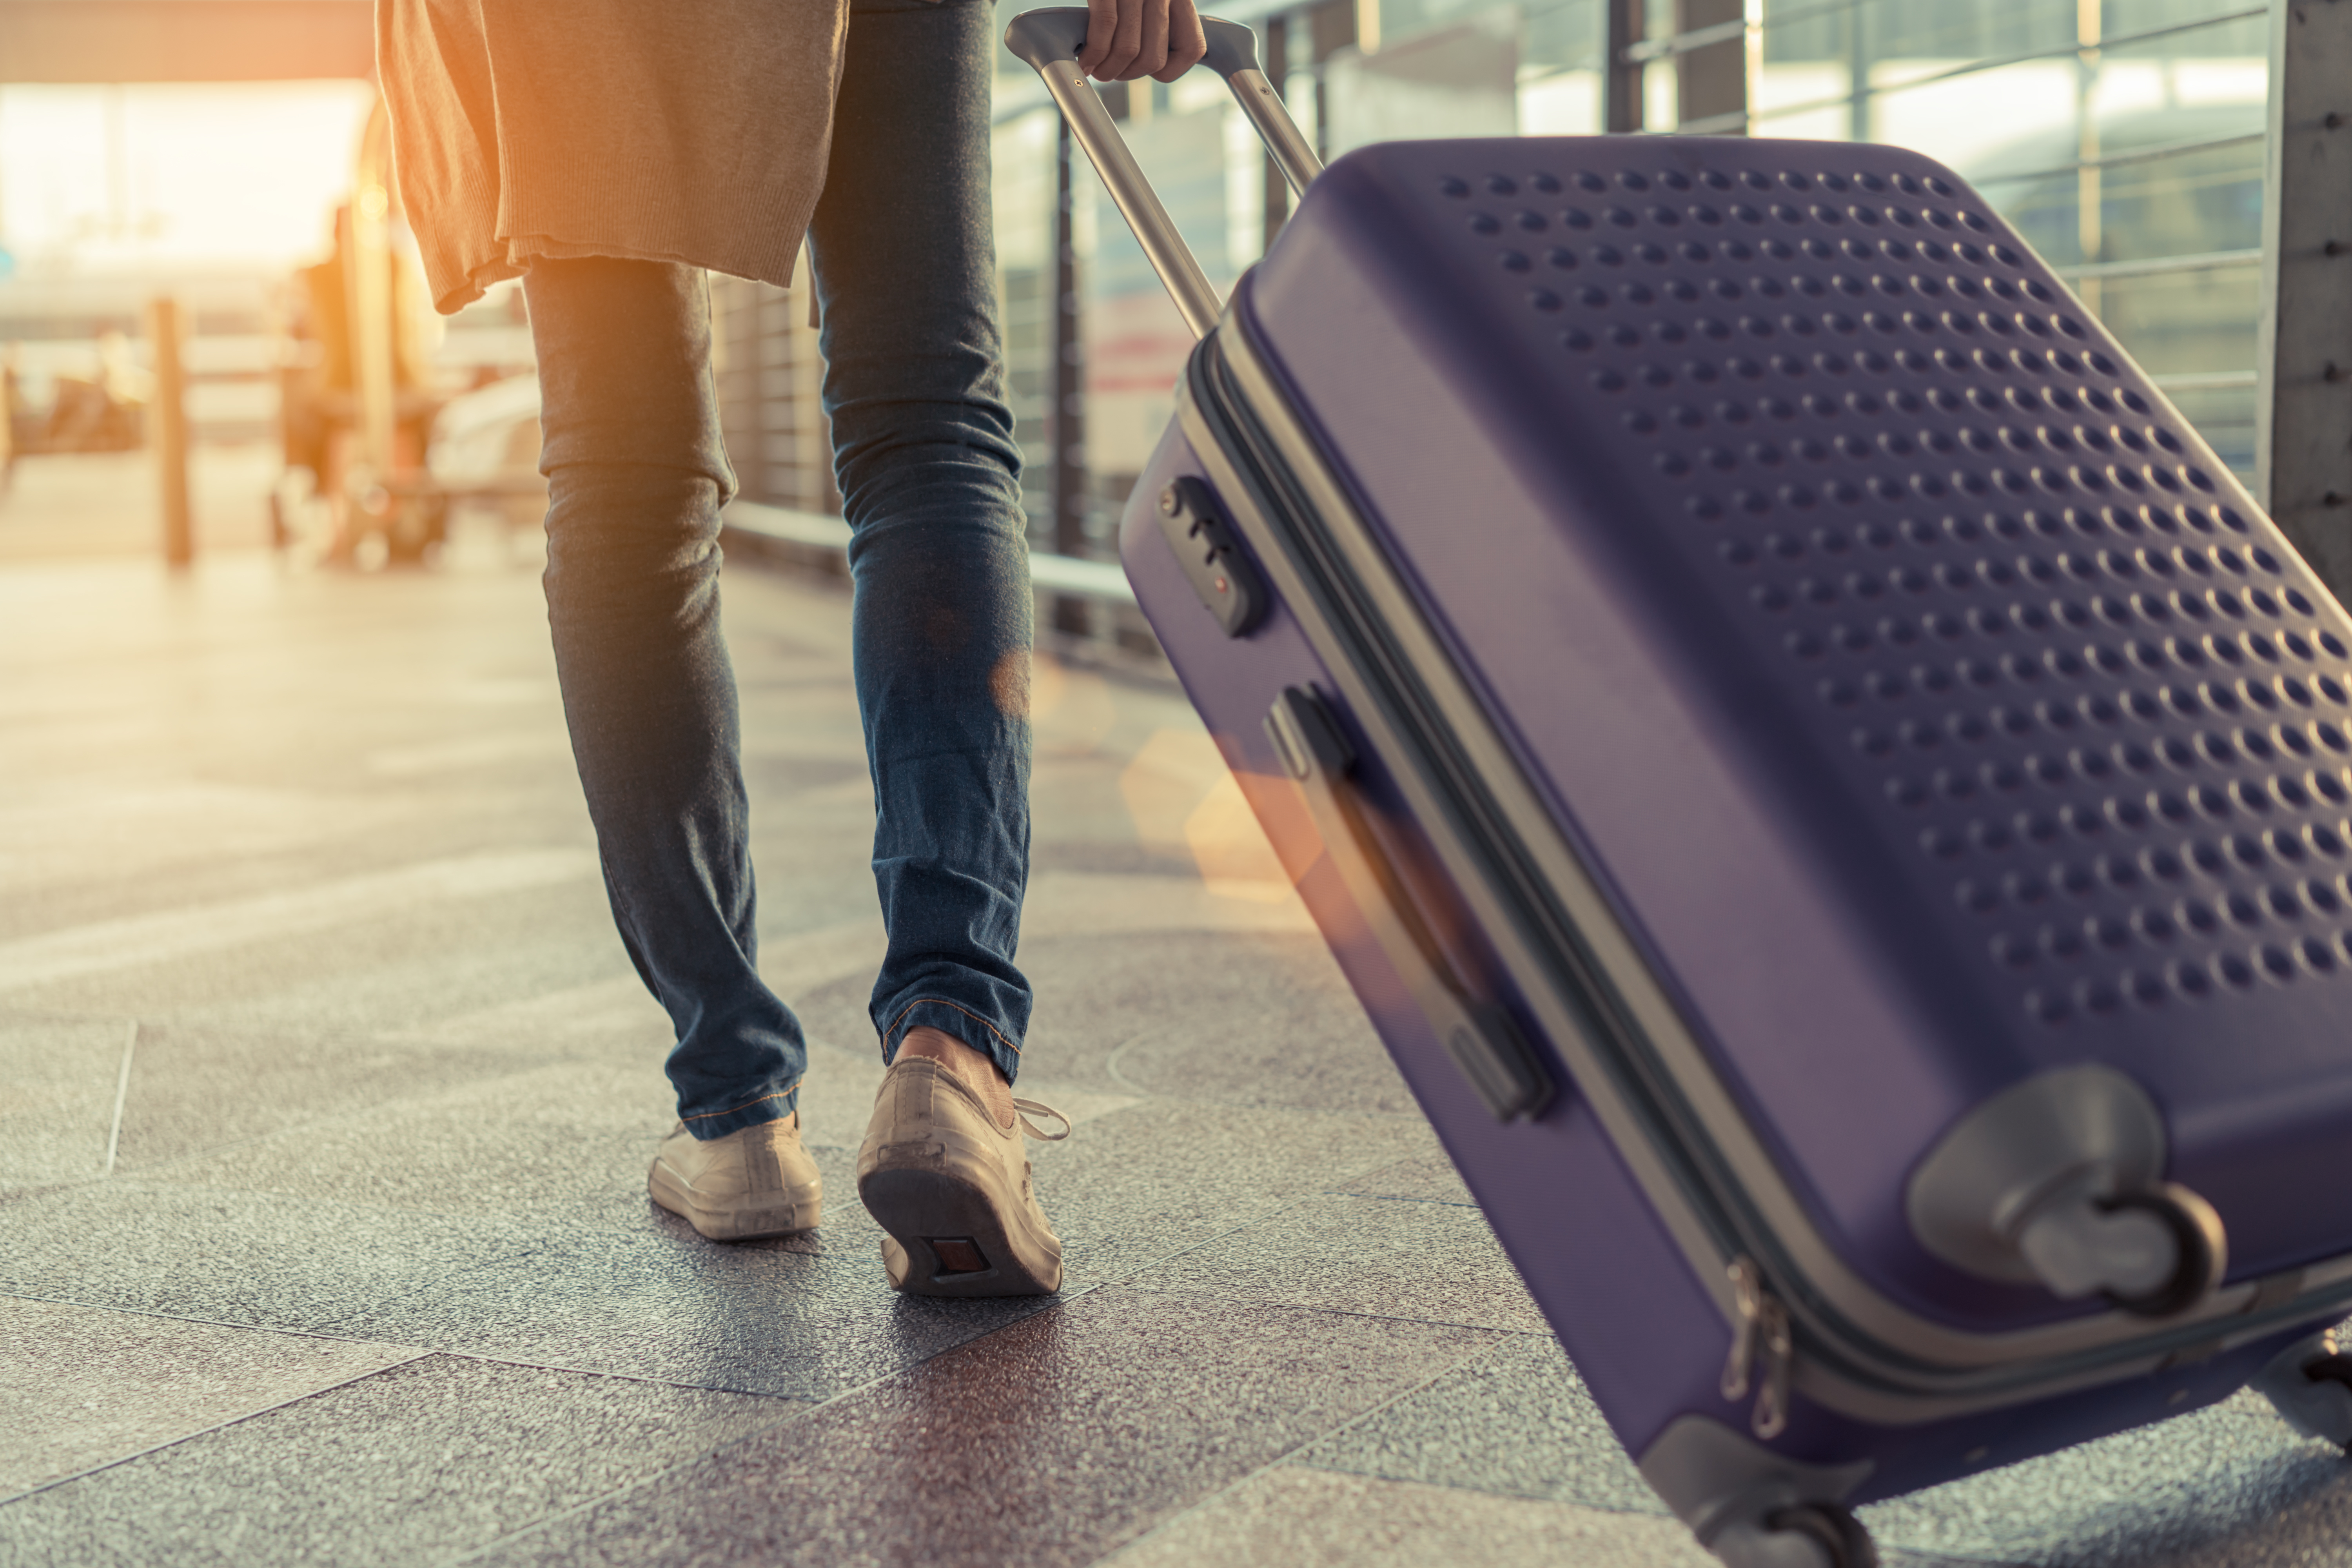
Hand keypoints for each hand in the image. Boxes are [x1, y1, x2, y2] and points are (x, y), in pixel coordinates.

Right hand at [1078, 0, 1207, 82]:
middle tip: (1110, 70)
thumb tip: (1147, 60)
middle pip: (1153, 57)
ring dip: (1107, 69)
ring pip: (1129, 50)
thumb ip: (1157, 18)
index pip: (1193, 49)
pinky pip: (1105, 29)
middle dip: (1127, 74)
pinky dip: (1093, 52)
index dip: (1169, 71)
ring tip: (1095, 65)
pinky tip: (1085, 57)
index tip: (1145, 70)